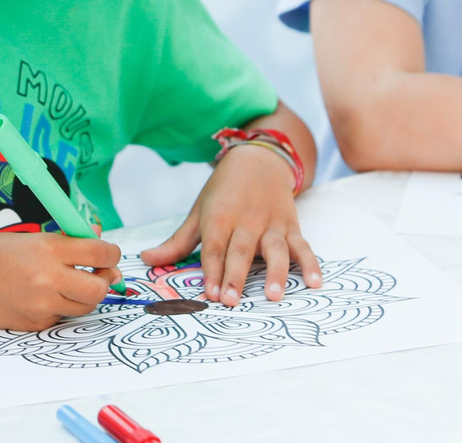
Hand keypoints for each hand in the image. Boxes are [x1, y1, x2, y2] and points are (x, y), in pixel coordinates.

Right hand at [0, 232, 120, 330]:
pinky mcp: (34, 324)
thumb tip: (98, 236)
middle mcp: (47, 278)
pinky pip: (61, 318)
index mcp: (48, 248)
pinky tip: (42, 296)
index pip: (100, 253)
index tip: (108, 255)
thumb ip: (68, 239)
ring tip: (68, 283)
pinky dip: (60, 307)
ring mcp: (41, 305)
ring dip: (84, 296)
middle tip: (97, 274)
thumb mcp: (31, 236)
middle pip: (99, 288)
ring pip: (84, 307)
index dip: (111, 254)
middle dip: (103, 281)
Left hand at [142, 143, 321, 305]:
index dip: (211, 271)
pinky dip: (311, 264)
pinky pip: (303, 246)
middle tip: (232, 300)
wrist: (258, 159)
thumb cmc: (223, 192)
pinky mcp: (291, 226)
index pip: (214, 248)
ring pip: (275, 249)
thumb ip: (177, 242)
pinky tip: (314, 282)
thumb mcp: (199, 212)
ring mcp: (271, 224)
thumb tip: (147, 259)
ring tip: (273, 295)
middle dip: (236, 276)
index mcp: (219, 218)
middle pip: (241, 251)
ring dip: (275, 273)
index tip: (210, 294)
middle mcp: (246, 221)